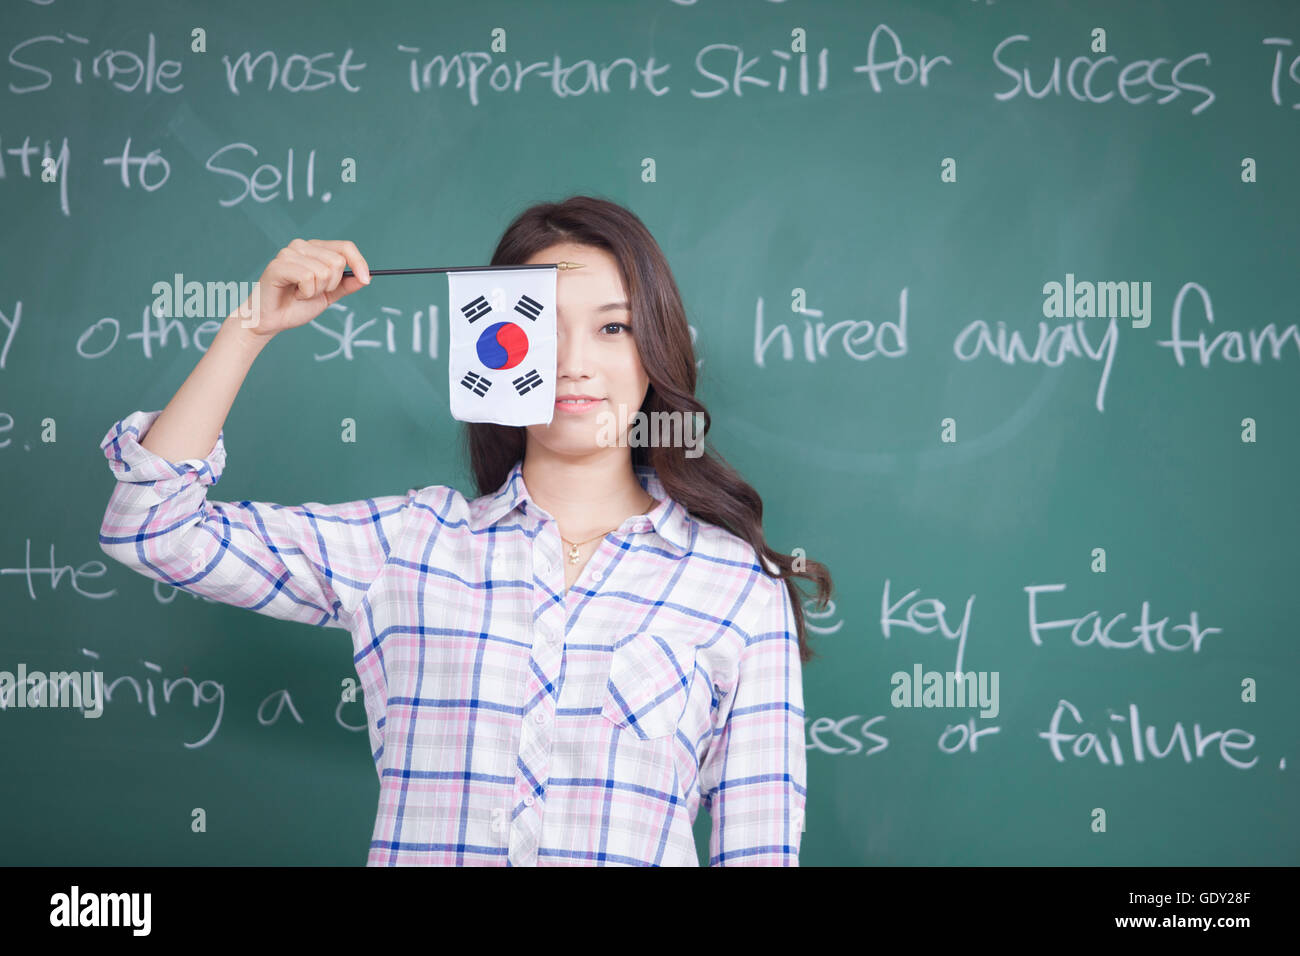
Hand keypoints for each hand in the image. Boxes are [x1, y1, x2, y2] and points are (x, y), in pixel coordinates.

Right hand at [236, 238, 370, 336]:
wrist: (272, 321)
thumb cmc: (296, 305)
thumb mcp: (328, 295)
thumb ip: (345, 286)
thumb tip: (366, 278)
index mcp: (315, 249)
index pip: (345, 247)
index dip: (359, 263)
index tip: (366, 280)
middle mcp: (302, 246)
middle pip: (338, 261)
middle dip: (331, 284)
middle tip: (312, 292)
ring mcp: (288, 253)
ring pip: (324, 271)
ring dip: (316, 291)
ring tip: (301, 294)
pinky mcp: (278, 265)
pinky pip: (308, 277)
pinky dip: (306, 292)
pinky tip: (294, 294)